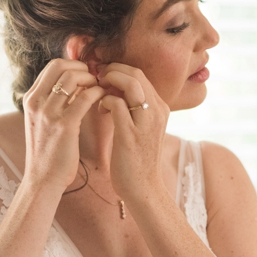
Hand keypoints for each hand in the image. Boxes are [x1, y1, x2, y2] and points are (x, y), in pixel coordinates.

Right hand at [21, 59, 106, 192]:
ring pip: (72, 77)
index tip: (88, 74)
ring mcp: (48, 112)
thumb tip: (74, 84)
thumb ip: (54, 102)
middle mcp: (36, 102)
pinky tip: (104, 98)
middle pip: (61, 66)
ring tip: (101, 88)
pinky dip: (97, 93)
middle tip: (97, 79)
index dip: (74, 65)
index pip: (53, 66)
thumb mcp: (44, 121)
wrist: (43, 179)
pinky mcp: (64, 125)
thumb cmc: (49, 151)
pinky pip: (85, 98)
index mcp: (31, 98)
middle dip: (83, 68)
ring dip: (92, 79)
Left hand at [96, 63, 169, 197]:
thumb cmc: (137, 158)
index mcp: (160, 107)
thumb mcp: (142, 128)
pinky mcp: (131, 134)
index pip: (140, 74)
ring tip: (97, 89)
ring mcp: (146, 122)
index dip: (119, 69)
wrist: (143, 187)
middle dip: (112, 70)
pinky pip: (118, 104)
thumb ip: (135, 108)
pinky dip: (104, 101)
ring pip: (130, 84)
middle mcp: (157, 111)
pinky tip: (100, 110)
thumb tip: (116, 91)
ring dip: (109, 81)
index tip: (103, 75)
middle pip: (136, 74)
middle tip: (96, 78)